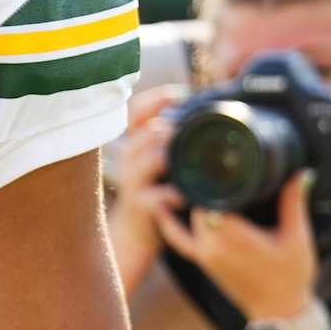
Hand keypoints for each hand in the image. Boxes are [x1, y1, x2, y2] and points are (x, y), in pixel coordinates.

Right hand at [109, 85, 187, 266]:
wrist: (136, 233)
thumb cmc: (155, 193)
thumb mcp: (158, 163)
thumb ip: (171, 142)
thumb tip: (200, 114)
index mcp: (136, 144)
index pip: (137, 111)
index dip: (157, 100)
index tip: (181, 96)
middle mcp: (130, 158)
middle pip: (148, 131)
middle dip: (172, 128)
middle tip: (195, 126)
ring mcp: (133, 181)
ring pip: (151, 157)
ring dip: (173, 155)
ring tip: (192, 155)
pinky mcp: (140, 204)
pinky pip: (157, 195)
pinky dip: (173, 194)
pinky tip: (186, 195)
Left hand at [150, 171, 318, 322]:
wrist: (279, 313)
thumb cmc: (291, 276)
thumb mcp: (297, 236)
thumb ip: (294, 203)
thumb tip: (303, 172)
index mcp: (232, 235)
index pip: (209, 195)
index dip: (210, 175)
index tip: (215, 157)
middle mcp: (211, 244)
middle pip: (194, 202)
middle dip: (201, 183)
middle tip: (206, 159)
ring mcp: (203, 254)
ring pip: (184, 217)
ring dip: (187, 198)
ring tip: (190, 172)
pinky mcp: (201, 260)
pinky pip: (177, 239)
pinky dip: (169, 222)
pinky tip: (160, 205)